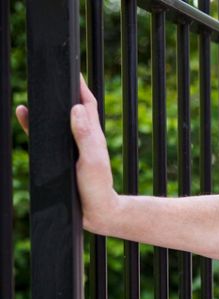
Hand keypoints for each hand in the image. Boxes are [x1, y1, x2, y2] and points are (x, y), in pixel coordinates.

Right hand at [15, 74, 118, 232]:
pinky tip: (23, 114)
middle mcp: (82, 136)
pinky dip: (34, 124)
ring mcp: (70, 146)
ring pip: (57, 119)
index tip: (70, 68)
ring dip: (46, 105)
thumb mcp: (92, 160)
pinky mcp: (59, 156)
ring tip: (34, 89)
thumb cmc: (97, 187)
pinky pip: (44, 136)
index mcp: (92, 134)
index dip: (80, 85)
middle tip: (49, 72)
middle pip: (71, 106)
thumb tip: (76, 107)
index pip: (86, 103)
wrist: (95, 212)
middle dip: (61, 90)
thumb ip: (85, 136)